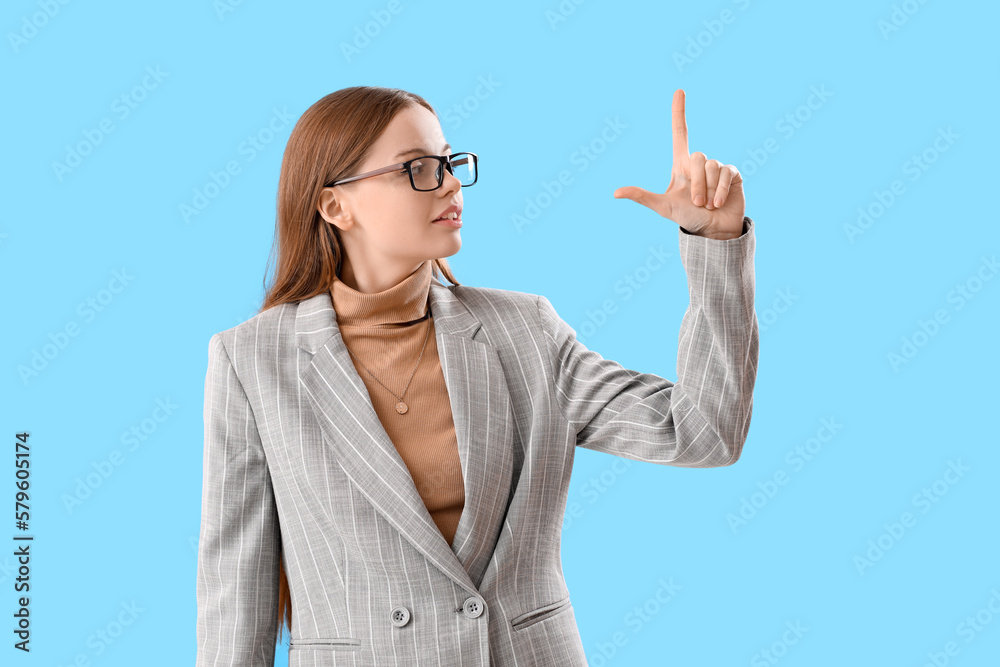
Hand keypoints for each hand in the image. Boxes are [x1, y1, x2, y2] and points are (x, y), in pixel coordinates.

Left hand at [614, 89, 745, 239]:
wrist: (711, 231)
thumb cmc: (686, 217)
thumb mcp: (663, 206)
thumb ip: (642, 196)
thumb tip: (615, 192)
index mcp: (681, 165)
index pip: (680, 133)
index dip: (678, 113)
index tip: (679, 90)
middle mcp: (699, 163)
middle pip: (697, 156)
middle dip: (696, 183)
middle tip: (696, 202)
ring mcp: (717, 167)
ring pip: (712, 166)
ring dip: (707, 190)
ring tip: (707, 204)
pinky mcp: (732, 174)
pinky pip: (726, 173)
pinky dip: (720, 190)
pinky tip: (718, 203)